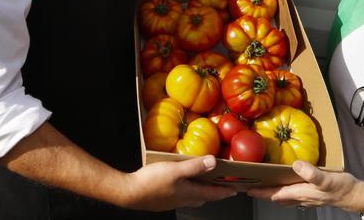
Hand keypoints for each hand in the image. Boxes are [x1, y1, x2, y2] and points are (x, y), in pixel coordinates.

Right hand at [120, 156, 235, 210]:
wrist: (128, 193)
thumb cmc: (151, 182)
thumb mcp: (175, 170)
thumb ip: (195, 167)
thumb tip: (213, 163)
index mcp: (189, 194)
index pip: (212, 194)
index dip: (224, 191)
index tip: (235, 190)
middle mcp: (182, 200)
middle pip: (203, 197)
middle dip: (213, 192)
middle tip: (221, 186)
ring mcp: (172, 201)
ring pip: (191, 198)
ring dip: (199, 191)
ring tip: (202, 182)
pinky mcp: (162, 200)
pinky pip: (180, 195)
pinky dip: (186, 190)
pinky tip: (180, 183)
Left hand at [247, 161, 363, 213]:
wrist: (356, 196)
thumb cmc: (342, 188)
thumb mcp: (326, 179)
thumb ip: (311, 173)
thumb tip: (295, 165)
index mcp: (300, 193)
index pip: (275, 194)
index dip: (261, 192)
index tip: (247, 189)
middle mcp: (301, 197)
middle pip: (277, 196)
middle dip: (264, 193)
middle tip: (251, 186)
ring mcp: (307, 197)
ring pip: (285, 196)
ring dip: (274, 192)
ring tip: (265, 185)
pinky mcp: (313, 194)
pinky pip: (294, 194)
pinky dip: (286, 190)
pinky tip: (288, 183)